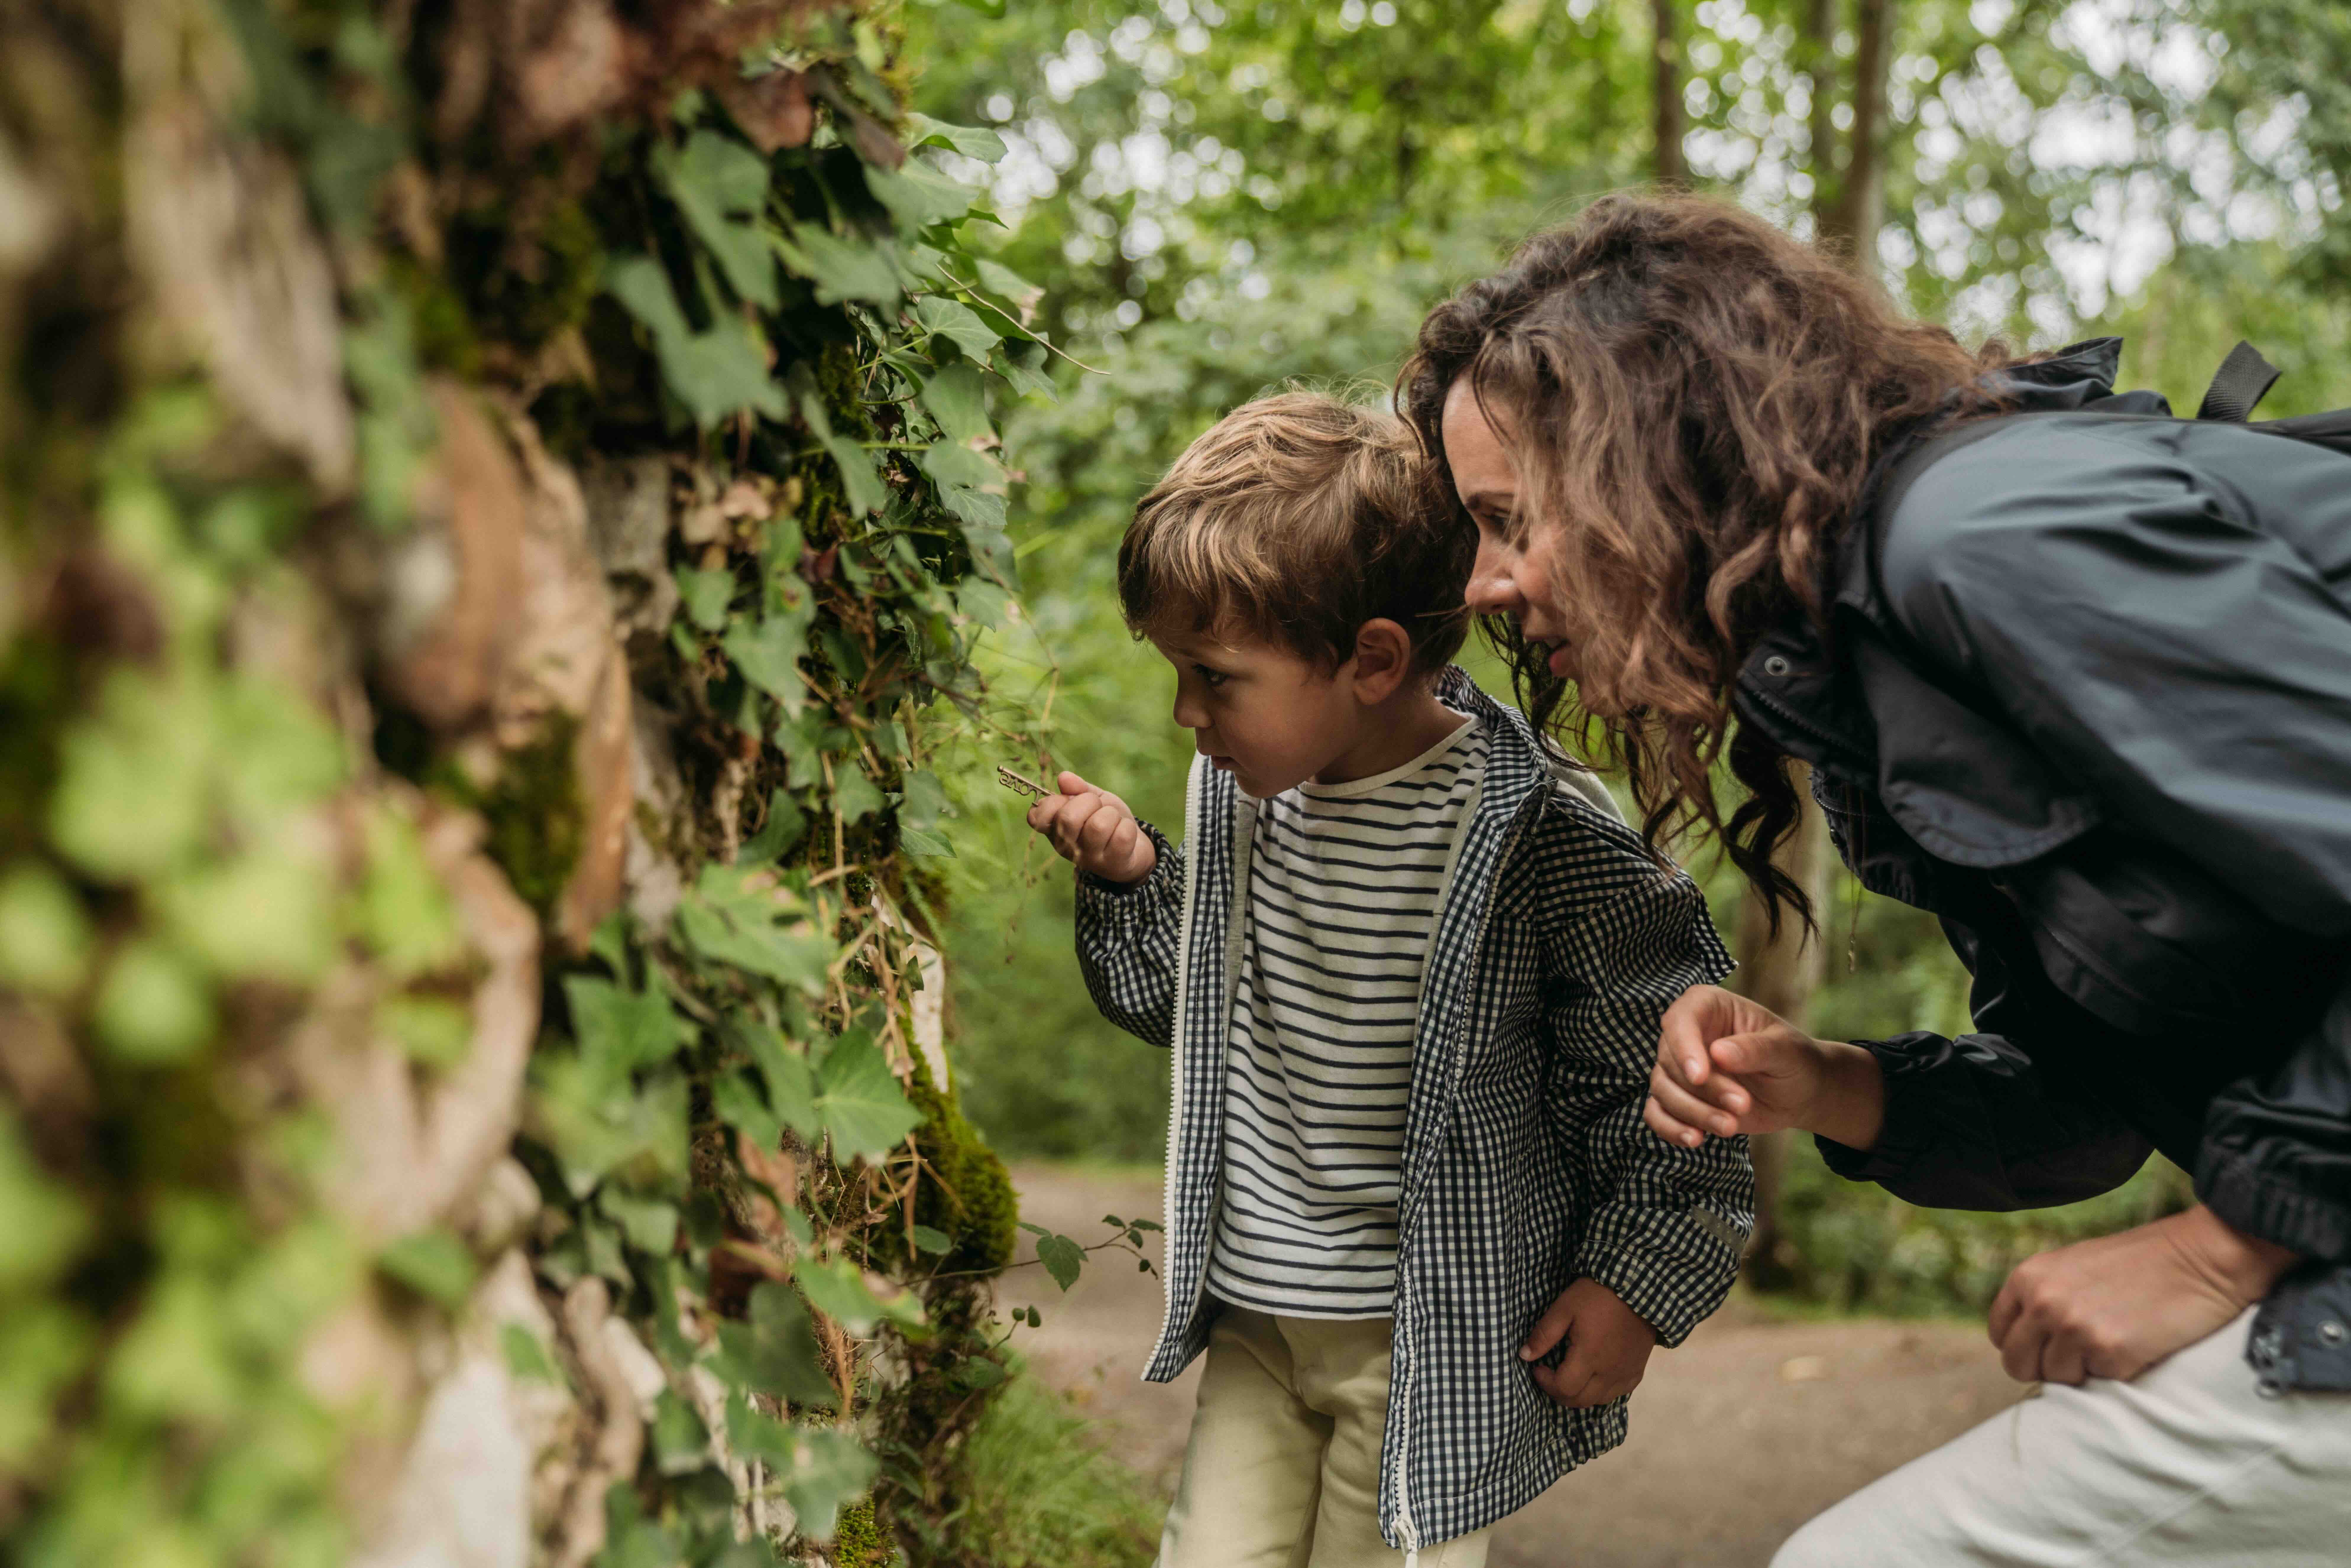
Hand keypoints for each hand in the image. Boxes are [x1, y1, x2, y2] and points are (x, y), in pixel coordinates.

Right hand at [1025, 771, 1155, 884]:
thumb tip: (1063, 777)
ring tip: (1113, 820)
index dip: (1052, 803)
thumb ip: (1077, 789)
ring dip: (1111, 814)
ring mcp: (1089, 858)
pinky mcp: (1112, 864)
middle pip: (1068, 818)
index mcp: (1055, 829)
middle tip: (1097, 807)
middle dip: (1089, 802)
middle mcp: (1067, 848)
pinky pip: (1121, 835)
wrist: (1134, 846)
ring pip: (1098, 825)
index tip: (1068, 800)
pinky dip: (1127, 826)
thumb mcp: (1091, 799)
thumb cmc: (1106, 819)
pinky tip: (1123, 832)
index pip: (1037, 817)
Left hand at [1519, 1278, 1656, 1406]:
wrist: (1638, 1288)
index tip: (1538, 1367)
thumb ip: (1544, 1334)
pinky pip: (1618, 1393)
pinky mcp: (1637, 1371)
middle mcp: (1609, 1373)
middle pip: (1580, 1401)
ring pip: (1599, 1400)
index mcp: (1589, 1358)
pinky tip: (1595, 1376)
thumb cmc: (1597, 1295)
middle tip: (1550, 1375)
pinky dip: (1602, 1391)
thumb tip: (1524, 1356)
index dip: (1545, 1383)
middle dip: (1559, 1393)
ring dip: (1580, 1394)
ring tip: (1571, 1376)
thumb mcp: (1564, 1308)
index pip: (1563, 1388)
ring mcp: (1626, 1374)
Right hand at [1644, 984, 1885, 1151]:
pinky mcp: (1680, 1097)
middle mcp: (1687, 1034)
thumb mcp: (1786, 1050)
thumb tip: (1719, 1053)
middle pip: (1671, 1061)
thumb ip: (1755, 1049)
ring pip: (1663, 1089)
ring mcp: (1680, 1067)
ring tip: (1731, 1127)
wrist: (1800, 1092)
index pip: (1680, 1021)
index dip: (1684, 1047)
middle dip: (1704, 1090)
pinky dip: (1670, 1128)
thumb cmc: (1795, 1060)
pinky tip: (1695, 1139)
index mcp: (1708, 1007)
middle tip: (1743, 1105)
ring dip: (1694, 1113)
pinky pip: (1657, 1113)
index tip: (1700, 1076)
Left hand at [1987, 1203, 2297, 1384]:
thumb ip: (2042, 1297)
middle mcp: (2042, 1303)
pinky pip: (2099, 1382)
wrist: (2199, 1258)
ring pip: (2057, 1379)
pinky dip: (2117, 1371)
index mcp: (2027, 1279)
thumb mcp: (2071, 1268)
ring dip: (2084, 1371)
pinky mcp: (2109, 1352)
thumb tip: (2026, 1338)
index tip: (2046, 1348)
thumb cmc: (2139, 1263)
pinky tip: (2137, 1344)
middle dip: (2045, 1368)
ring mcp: (2073, 1328)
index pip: (1999, 1334)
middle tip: (2080, 1356)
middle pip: (2017, 1364)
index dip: (2023, 1346)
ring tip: (2115, 1340)